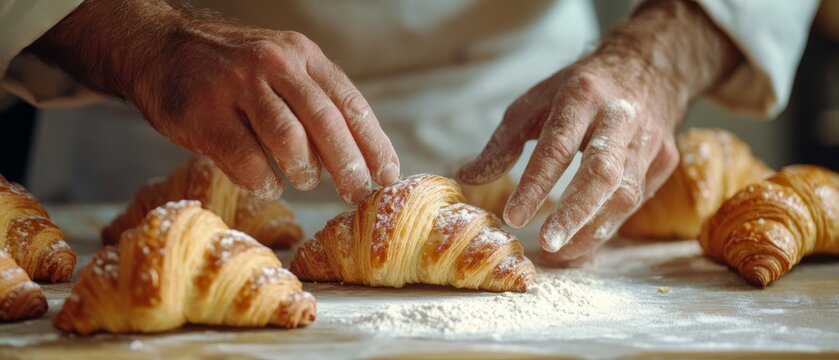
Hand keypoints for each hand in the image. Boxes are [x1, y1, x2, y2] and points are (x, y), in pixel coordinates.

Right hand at [29, 0, 398, 201]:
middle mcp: (274, 64)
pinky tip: (265, 184)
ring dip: (303, 171)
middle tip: (356, 194)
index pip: (350, 103)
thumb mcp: (281, 69)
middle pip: (326, 123)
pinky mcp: (204, 114)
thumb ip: (315, 105)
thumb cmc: (232, 71)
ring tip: (303, 180)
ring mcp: (237, 86)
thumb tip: (356, 160)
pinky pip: (247, 160)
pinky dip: (263, 181)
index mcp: (302, 55)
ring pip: (289, 141)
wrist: (160, 47)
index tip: (388, 176)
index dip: (374, 144)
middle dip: (348, 166)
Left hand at [458, 0, 739, 265]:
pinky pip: (635, 202)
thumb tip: (464, 178)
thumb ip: (502, 144)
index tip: (514, 217)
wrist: (646, 69)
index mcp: (582, 95)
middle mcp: (621, 116)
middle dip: (574, 213)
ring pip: (625, 194)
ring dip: (591, 231)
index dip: (537, 184)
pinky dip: (606, 228)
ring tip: (558, 254)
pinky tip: (581, 246)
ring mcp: (649, 140)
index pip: (559, 145)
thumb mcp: (534, 104)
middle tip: (547, 245)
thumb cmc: (578, 91)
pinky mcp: (664, 161)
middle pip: (602, 172)